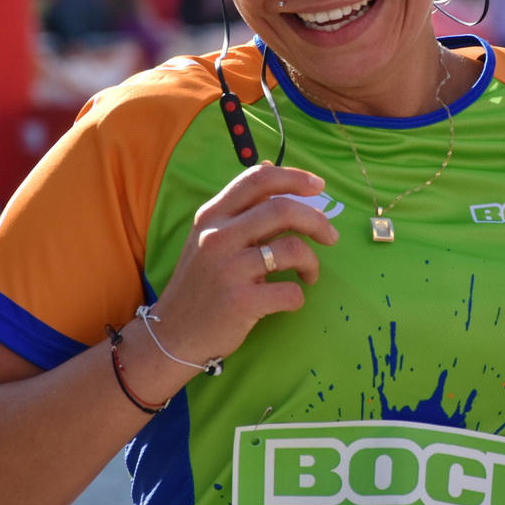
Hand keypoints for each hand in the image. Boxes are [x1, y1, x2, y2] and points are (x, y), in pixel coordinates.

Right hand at [141, 163, 339, 370]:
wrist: (173, 334)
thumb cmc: (200, 284)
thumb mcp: (208, 237)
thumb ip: (239, 208)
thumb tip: (272, 169)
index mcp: (212, 216)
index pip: (258, 180)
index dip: (294, 178)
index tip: (318, 186)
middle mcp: (217, 237)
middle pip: (282, 209)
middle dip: (317, 221)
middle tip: (331, 236)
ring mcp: (228, 269)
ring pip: (292, 249)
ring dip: (312, 262)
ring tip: (309, 274)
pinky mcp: (241, 302)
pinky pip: (290, 291)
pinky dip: (299, 295)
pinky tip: (290, 299)